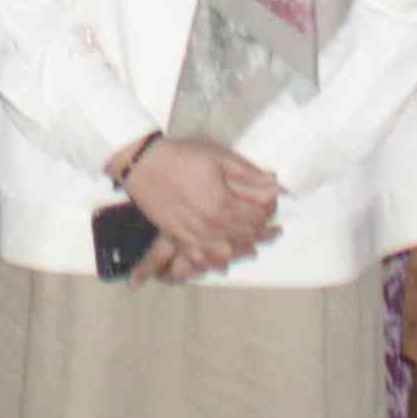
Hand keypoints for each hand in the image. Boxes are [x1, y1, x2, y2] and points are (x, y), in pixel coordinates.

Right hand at [120, 135, 280, 272]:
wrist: (143, 164)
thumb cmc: (179, 157)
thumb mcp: (217, 156)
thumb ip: (246, 172)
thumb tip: (273, 182)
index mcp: (223, 205)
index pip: (256, 218)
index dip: (267, 213)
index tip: (270, 207)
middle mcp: (211, 226)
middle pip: (245, 237)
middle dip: (259, 231)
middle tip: (265, 225)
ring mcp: (194, 235)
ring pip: (226, 253)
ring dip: (240, 249)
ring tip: (249, 243)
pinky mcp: (178, 238)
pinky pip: (200, 259)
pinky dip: (214, 261)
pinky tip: (221, 257)